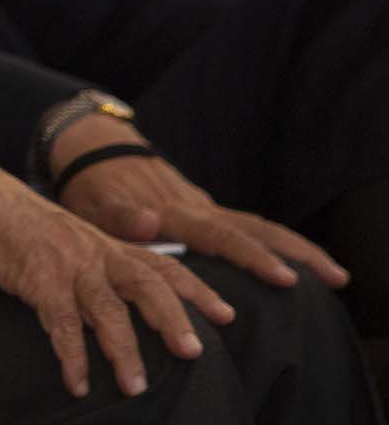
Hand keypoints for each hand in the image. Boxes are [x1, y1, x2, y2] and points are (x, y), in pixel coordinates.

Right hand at [0, 150, 229, 399]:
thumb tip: (116, 299)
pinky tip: (78, 382)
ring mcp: (67, 265)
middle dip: (173, 319)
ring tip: (135, 386)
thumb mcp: (68, 237)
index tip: (227, 314)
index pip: (161, 264)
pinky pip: (61, 324)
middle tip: (194, 352)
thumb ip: (96, 263)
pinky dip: (72, 357)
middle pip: (147, 284)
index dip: (196, 289)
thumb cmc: (17, 220)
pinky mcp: (36, 278)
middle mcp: (95, 252)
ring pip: (108, 310)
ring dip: (125, 351)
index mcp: (105, 243)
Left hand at [51, 117, 345, 291]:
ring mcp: (201, 206)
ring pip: (256, 225)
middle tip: (336, 277)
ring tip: (332, 273)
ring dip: (294, 246)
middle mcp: (195, 208)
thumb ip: (119, 217)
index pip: (221, 237)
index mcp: (173, 212)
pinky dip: (273, 242)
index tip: (284, 276)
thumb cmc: (87, 185)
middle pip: (254, 229)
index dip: (252, 257)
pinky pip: (244, 226)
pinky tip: (293, 262)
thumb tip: (151, 225)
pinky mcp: (200, 208)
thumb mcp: (92, 204)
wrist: (92, 147)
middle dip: (295, 253)